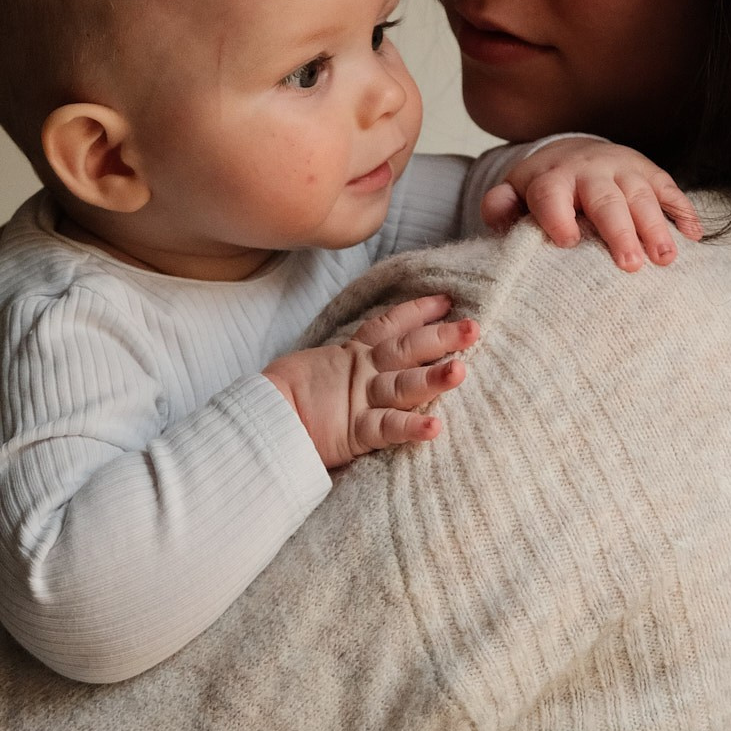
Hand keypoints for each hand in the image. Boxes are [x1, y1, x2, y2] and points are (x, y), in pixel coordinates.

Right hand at [262, 293, 478, 469]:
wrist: (256, 423)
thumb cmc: (282, 400)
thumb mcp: (316, 372)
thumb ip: (341, 363)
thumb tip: (361, 356)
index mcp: (353, 356)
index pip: (390, 326)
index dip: (417, 310)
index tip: (446, 299)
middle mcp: (363, 374)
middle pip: (408, 350)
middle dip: (441, 337)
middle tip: (474, 327)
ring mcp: (360, 400)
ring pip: (404, 385)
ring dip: (434, 378)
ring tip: (461, 371)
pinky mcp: (354, 430)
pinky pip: (387, 429)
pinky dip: (411, 428)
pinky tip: (435, 428)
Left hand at [481, 138, 702, 270]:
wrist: (574, 153)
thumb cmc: (544, 188)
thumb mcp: (516, 193)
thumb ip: (502, 206)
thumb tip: (498, 212)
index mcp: (552, 177)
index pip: (550, 194)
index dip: (556, 215)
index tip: (566, 241)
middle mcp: (590, 170)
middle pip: (604, 199)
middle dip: (618, 231)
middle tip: (630, 266)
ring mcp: (625, 170)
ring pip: (641, 195)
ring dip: (655, 226)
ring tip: (666, 259)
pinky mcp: (650, 173)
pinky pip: (670, 190)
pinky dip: (683, 212)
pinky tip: (694, 236)